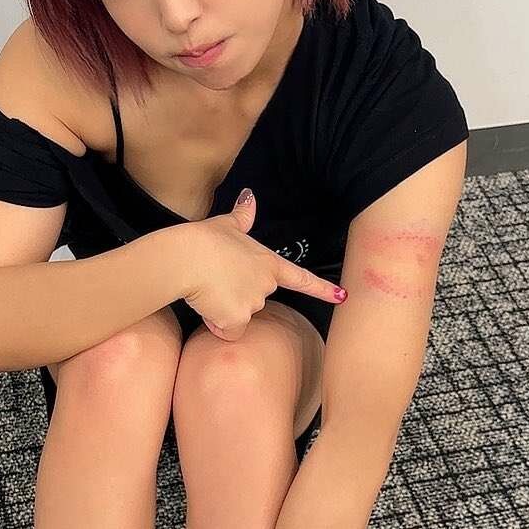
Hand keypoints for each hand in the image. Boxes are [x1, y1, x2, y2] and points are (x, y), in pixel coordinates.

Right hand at [181, 190, 345, 341]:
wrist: (185, 258)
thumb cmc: (203, 240)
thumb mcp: (225, 224)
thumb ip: (242, 216)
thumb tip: (249, 197)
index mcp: (267, 262)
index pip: (300, 278)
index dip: (321, 288)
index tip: (342, 296)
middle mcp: (266, 285)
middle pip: (254, 301)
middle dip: (236, 297)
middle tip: (216, 281)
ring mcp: (254, 303)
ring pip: (238, 318)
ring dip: (223, 310)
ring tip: (207, 289)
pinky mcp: (237, 319)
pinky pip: (227, 330)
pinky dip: (215, 323)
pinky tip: (205, 303)